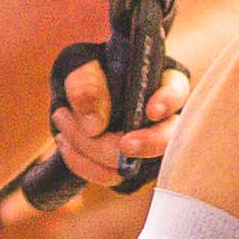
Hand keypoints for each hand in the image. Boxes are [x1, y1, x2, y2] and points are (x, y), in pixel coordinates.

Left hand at [51, 45, 190, 189]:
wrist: (72, 97)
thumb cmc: (86, 72)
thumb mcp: (81, 63)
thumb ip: (86, 81)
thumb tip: (95, 124)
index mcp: (160, 83)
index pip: (175, 91)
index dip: (167, 102)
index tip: (152, 111)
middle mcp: (160, 118)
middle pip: (167, 137)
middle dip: (148, 143)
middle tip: (126, 144)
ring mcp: (143, 146)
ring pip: (135, 162)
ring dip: (95, 149)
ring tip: (62, 119)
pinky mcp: (124, 165)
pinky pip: (109, 175)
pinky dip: (82, 163)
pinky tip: (64, 140)